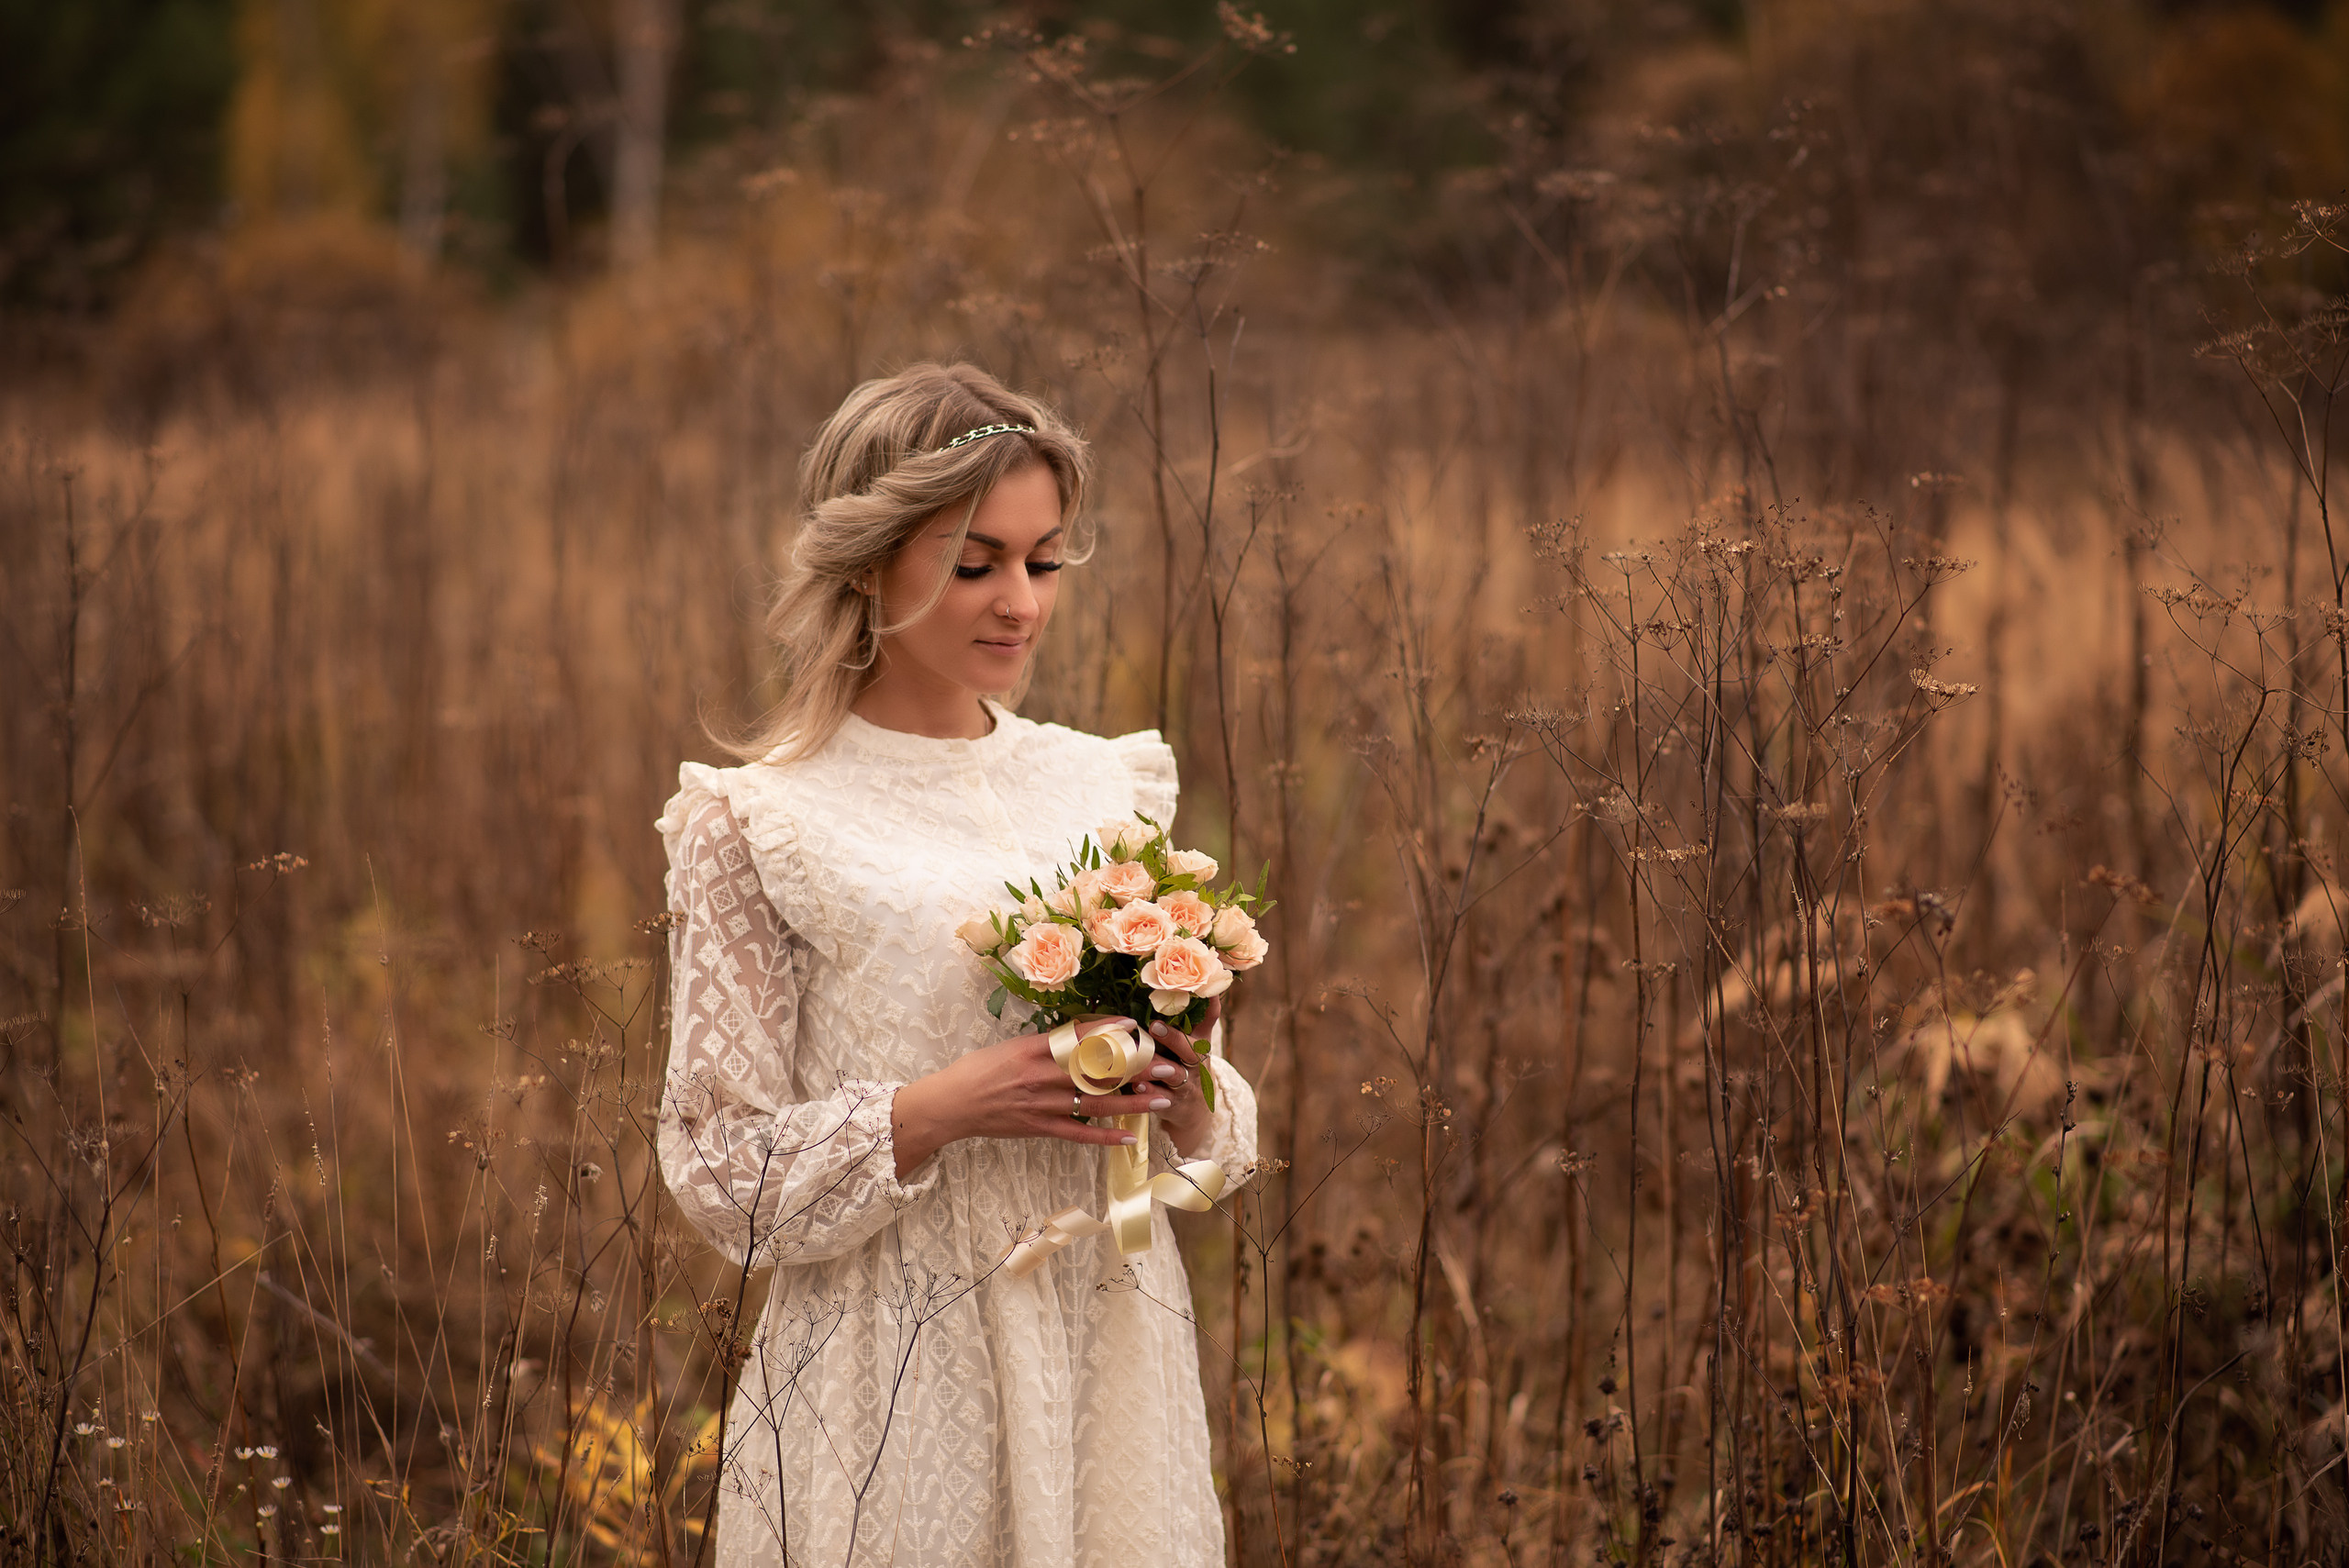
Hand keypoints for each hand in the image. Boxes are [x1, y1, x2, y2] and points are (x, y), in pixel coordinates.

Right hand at [890, 1018, 1158, 1178]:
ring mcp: (1042, 1104)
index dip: (1109, 1031)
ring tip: (1161, 1100)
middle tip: (1168, 1066)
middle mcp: (1040, 1075)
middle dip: (1136, 1069)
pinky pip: (1078, 1133)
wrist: (950, 1105)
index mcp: (1033, 1049)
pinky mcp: (1039, 1128)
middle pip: (1097, 1071)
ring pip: (1095, 1103)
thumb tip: (1081, 1036)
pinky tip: (1129, 1137)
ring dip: (1132, 1103)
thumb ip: (1046, 1044)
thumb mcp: (1011, 1046)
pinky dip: (1104, 1136)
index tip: (1136, 1027)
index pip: (1078, 1037)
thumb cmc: (978, 1070)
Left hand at [1144, 999, 1219, 1158]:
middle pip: (1191, 1049)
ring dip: (1162, 1068)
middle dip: (1174, 1038)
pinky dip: (1150, 1093)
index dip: (1208, 1006)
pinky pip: (1162, 1098)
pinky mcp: (1175, 1103)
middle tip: (1155, 1026)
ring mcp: (1187, 1083)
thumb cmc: (1185, 1065)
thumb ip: (1189, 1017)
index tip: (1201, 993)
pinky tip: (1137, 1086)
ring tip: (1148, 1063)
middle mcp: (1196, 1062)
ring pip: (1176, 1075)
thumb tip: (1183, 984)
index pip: (1208, 1021)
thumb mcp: (1193, 1042)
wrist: (1193, 1109)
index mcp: (1200, 1042)